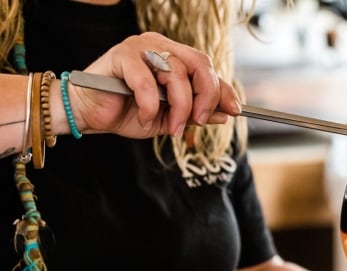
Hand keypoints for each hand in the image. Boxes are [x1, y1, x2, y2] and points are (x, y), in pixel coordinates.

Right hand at [66, 32, 240, 138]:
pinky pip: (147, 83)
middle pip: (200, 64)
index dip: (224, 89)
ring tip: (171, 128)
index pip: (207, 69)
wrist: (91, 114)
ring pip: (177, 74)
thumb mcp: (169, 117)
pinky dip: (150, 106)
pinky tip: (144, 117)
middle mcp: (161, 46)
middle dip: (206, 97)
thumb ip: (195, 113)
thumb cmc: (128, 112)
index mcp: (175, 57)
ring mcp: (141, 47)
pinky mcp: (121, 56)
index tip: (235, 110)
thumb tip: (224, 115)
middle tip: (200, 121)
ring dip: (179, 107)